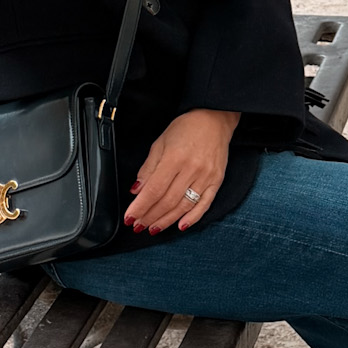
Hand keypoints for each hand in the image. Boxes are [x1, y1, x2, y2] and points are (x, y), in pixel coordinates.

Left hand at [125, 109, 239, 234]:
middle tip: (138, 225)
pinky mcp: (217, 181)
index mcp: (174, 158)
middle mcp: (191, 169)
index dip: (140, 207)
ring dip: (167, 220)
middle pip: (167, 201)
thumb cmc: (185, 128)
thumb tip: (136, 191)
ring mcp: (206, 177)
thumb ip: (148, 169)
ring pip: (183, 206)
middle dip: (150, 216)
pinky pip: (204, 205)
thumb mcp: (160, 143)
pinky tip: (181, 226)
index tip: (130, 217)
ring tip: (153, 228)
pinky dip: (192, 218)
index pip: (154, 190)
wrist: (214, 119)